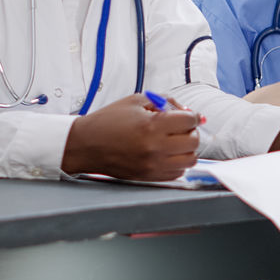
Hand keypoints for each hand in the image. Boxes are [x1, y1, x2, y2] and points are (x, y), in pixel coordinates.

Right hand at [62, 93, 199, 180]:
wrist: (85, 145)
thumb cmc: (108, 121)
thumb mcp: (137, 101)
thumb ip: (167, 103)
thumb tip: (193, 114)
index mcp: (151, 126)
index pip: (190, 121)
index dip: (191, 115)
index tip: (186, 116)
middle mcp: (154, 148)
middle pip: (194, 141)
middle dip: (190, 131)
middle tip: (179, 128)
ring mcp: (153, 166)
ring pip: (190, 160)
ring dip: (187, 149)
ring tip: (174, 142)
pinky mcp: (149, 177)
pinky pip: (178, 173)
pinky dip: (178, 163)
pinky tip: (166, 154)